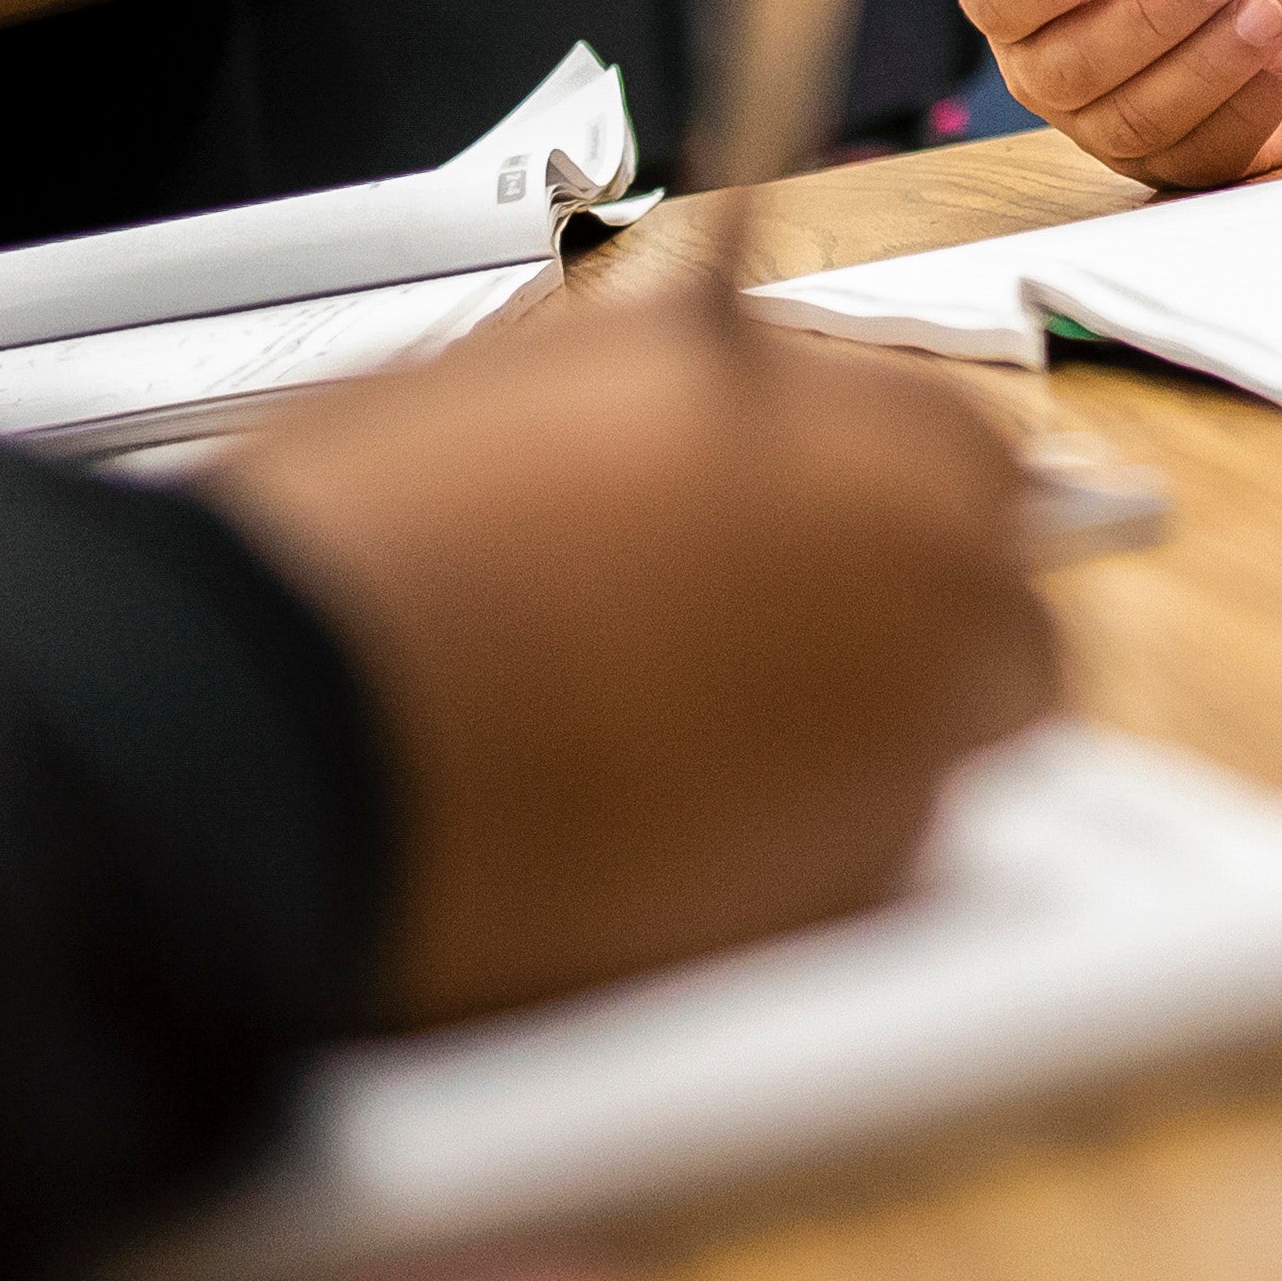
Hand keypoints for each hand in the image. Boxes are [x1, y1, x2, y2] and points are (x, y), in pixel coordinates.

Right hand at [214, 279, 1057, 1026]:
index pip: (969, 460)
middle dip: (909, 631)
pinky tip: (657, 833)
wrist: (284, 725)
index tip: (812, 534)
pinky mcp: (826, 901)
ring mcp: (894, 752)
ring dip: (856, 741)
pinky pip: (860, 863)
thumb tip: (720, 404)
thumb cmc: (379, 541)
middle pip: (997, 618)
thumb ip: (687, 393)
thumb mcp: (547, 379)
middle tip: (771, 651)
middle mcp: (922, 585)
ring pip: (943, 754)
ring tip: (685, 746)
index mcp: (865, 431)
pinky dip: (791, 848)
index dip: (877, 498)